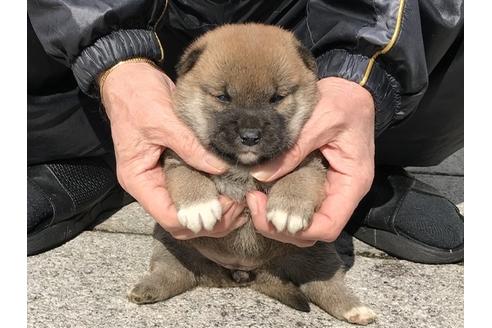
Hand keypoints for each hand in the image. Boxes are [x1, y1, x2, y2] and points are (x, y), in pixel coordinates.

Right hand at [101, 62, 246, 238]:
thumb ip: (190, 147)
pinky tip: (231, 189)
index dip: (198, 218)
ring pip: (190, 211)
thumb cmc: (138, 98)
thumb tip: (220, 168)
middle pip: (182, 222)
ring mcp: (161, 178)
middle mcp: (150, 185)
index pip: (169, 217)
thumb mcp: (164, 121)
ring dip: (214, 212)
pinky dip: (212, 194)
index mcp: (139, 180)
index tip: (225, 206)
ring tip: (239, 200)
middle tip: (238, 206)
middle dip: (211, 221)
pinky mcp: (173, 168)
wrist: (130, 78)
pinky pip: (194, 189)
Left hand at [247, 77, 374, 246]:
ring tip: (255, 197)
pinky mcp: (319, 183)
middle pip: (314, 232)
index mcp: (352, 183)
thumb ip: (294, 149)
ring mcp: (331, 190)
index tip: (268, 213)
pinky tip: (263, 191)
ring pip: (305, 224)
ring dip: (278, 220)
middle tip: (253, 202)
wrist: (352, 90)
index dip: (298, 230)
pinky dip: (280, 205)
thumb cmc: (343, 102)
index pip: (329, 227)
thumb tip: (260, 175)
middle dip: (281, 228)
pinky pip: (301, 206)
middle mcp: (343, 193)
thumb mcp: (320, 120)